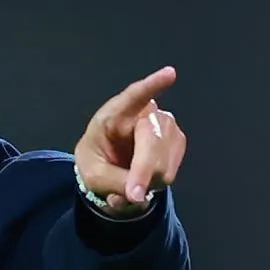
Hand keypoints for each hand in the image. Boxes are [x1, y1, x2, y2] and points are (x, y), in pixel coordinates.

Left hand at [73, 65, 186, 216]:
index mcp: (114, 114)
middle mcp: (143, 113)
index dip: (152, 85)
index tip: (170, 74)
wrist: (109, 167)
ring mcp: (164, 125)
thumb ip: (113, 182)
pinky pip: (172, 168)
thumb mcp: (93, 174)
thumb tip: (138, 196)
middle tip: (135, 195)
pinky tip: (145, 177)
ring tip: (131, 181)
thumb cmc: (97, 160)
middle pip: (153, 138)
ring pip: (165, 157)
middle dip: (144, 169)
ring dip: (149, 179)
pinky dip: (157, 181)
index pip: (134, 95)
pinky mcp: (176, 141)